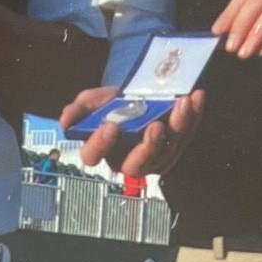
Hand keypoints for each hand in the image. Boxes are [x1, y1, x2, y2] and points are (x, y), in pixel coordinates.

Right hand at [60, 86, 204, 176]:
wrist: (135, 96)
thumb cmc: (111, 105)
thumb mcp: (92, 102)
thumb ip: (79, 109)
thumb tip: (66, 120)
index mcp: (101, 151)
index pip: (94, 155)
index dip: (100, 144)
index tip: (110, 125)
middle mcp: (127, 161)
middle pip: (137, 165)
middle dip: (148, 147)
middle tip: (155, 126)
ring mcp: (154, 158)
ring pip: (167, 151)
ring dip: (178, 127)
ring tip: (182, 103)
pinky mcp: (175, 148)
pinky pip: (186, 136)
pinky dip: (193, 117)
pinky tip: (195, 98)